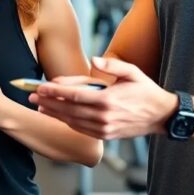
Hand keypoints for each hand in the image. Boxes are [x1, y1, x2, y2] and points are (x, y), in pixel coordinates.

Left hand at [30, 57, 176, 139]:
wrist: (161, 116)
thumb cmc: (146, 91)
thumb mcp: (132, 72)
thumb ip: (112, 64)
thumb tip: (94, 59)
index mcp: (108, 100)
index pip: (74, 95)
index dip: (55, 91)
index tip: (40, 87)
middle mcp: (104, 116)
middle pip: (69, 110)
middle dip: (48, 102)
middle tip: (32, 96)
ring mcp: (105, 128)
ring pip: (73, 121)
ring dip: (55, 114)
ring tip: (40, 107)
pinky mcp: (106, 135)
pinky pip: (82, 129)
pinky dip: (68, 122)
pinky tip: (58, 116)